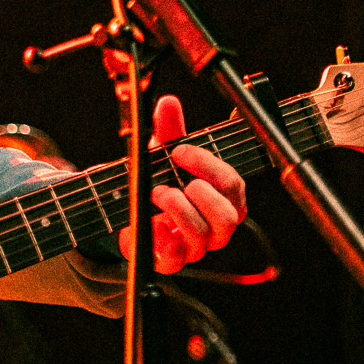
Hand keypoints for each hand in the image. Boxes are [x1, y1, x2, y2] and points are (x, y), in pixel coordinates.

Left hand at [118, 94, 247, 274]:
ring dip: (177, 210)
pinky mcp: (171, 261)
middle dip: (200, 193)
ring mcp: (195, 247)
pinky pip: (175, 258)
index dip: (207, 165)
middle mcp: (215, 226)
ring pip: (203, 236)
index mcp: (222, 198)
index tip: (177, 151)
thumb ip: (168, 130)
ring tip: (156, 193)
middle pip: (229, 216)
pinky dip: (160, 237)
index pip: (233, 184)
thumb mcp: (162, 155)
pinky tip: (150, 221)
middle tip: (172, 179)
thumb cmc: (159, 183)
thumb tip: (168, 102)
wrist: (130, 215)